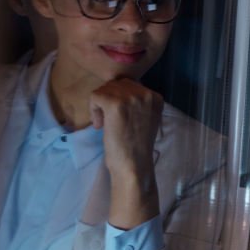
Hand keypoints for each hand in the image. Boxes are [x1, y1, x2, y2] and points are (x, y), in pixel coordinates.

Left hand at [89, 78, 162, 228]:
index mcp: (156, 97)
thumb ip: (139, 104)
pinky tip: (100, 125)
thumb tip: (118, 91)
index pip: (130, 86)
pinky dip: (93, 110)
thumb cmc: (137, 147)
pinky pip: (95, 96)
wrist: (134, 165)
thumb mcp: (146, 119)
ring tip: (105, 124)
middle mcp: (146, 93)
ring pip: (105, 89)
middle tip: (110, 121)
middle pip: (117, 84)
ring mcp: (131, 97)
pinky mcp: (115, 103)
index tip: (121, 119)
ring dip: (100, 106)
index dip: (120, 100)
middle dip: (109, 100)